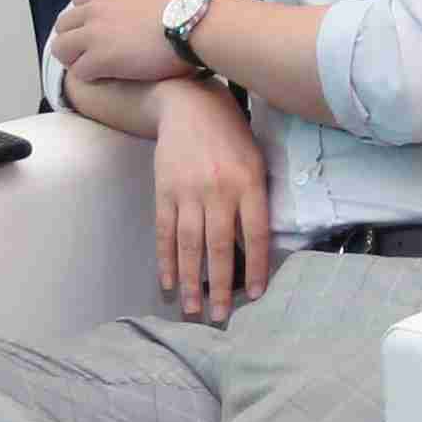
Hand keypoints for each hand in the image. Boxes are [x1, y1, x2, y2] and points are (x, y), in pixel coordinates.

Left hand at [53, 0, 193, 88]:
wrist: (193, 25)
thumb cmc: (185, 14)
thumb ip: (132, 3)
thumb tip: (139, 17)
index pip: (78, 2)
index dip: (85, 21)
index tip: (97, 34)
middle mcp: (95, 8)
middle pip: (63, 25)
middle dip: (74, 41)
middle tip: (91, 56)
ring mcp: (94, 33)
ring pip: (62, 49)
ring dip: (75, 60)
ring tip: (95, 70)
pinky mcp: (99, 58)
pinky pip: (79, 72)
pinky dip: (90, 77)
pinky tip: (107, 80)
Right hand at [151, 80, 274, 320]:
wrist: (189, 104)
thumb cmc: (231, 135)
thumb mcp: (255, 160)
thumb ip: (256, 199)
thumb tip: (256, 247)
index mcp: (248, 182)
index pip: (256, 234)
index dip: (256, 267)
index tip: (255, 295)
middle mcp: (219, 190)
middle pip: (220, 246)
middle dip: (221, 285)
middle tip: (219, 317)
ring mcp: (188, 191)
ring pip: (190, 245)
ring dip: (191, 281)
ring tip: (193, 310)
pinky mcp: (165, 191)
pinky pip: (165, 232)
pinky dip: (166, 260)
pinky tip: (168, 283)